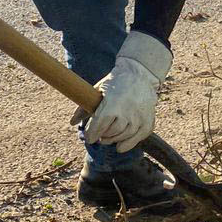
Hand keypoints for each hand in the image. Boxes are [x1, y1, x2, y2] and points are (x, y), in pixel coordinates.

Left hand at [86, 32, 171, 153]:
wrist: (140, 75)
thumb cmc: (115, 83)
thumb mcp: (98, 91)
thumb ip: (85, 107)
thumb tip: (72, 122)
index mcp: (113, 103)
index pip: (100, 125)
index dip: (93, 134)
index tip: (89, 138)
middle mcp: (128, 111)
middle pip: (112, 132)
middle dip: (103, 136)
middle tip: (100, 136)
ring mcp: (139, 117)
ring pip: (124, 136)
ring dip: (114, 140)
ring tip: (109, 136)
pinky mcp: (148, 121)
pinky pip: (138, 137)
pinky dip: (129, 144)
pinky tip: (120, 146)